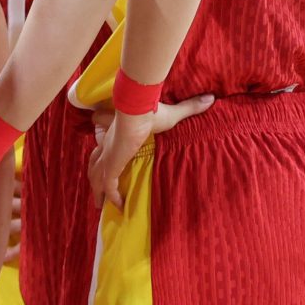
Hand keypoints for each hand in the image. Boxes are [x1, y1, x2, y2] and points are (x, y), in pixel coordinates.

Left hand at [87, 95, 213, 208]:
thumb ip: (189, 108)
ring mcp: (108, 157)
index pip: (104, 149)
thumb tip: (210, 98)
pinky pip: (109, 186)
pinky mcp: (112, 166)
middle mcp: (107, 147)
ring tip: (101, 206)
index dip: (103, 159)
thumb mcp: (172, 114)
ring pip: (96, 177)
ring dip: (98, 192)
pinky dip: (112, 196)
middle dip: (96, 181)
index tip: (106, 168)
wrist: (138, 111)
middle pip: (94, 165)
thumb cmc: (151, 112)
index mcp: (115, 136)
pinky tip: (118, 206)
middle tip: (98, 196)